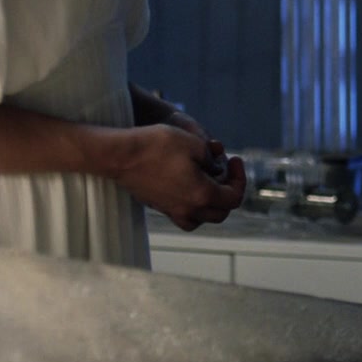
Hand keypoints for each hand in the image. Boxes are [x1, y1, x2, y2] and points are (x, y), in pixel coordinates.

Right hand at [107, 123, 245, 230]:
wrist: (120, 154)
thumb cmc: (157, 145)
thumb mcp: (196, 143)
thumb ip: (213, 159)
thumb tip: (215, 169)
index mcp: (202, 195)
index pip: (234, 198)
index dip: (240, 178)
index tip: (235, 159)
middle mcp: (187, 209)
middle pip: (219, 213)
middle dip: (228, 193)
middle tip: (226, 172)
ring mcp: (170, 209)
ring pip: (199, 219)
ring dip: (210, 204)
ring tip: (209, 183)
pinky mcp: (156, 205)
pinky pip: (181, 215)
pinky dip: (191, 206)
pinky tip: (188, 185)